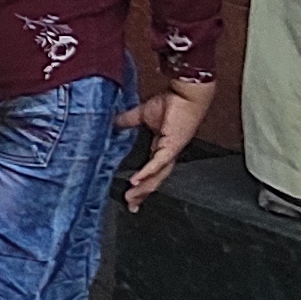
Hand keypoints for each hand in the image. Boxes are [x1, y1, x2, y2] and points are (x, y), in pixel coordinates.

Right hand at [120, 77, 215, 210]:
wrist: (187, 94)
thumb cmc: (172, 102)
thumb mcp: (142, 114)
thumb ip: (127, 121)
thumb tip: (113, 123)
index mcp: (162, 148)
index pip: (152, 172)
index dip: (142, 185)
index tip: (132, 195)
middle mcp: (167, 154)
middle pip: (155, 179)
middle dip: (143, 194)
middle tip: (132, 205)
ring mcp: (171, 152)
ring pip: (157, 176)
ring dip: (144, 188)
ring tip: (131, 197)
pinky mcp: (172, 146)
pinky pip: (158, 163)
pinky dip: (147, 173)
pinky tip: (136, 181)